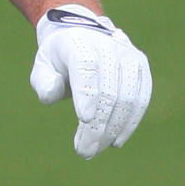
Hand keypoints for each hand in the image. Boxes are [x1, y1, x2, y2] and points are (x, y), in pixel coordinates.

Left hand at [30, 4, 151, 158]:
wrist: (84, 34)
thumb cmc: (60, 58)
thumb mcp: (43, 66)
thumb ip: (44, 82)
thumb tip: (52, 94)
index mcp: (79, 42)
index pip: (86, 68)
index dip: (87, 94)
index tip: (84, 120)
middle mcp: (107, 45)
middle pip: (108, 90)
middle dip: (97, 125)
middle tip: (84, 151)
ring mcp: (128, 55)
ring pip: (128, 97)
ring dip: (113, 129)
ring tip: (96, 149)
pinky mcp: (140, 66)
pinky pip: (141, 98)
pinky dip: (130, 123)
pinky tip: (116, 141)